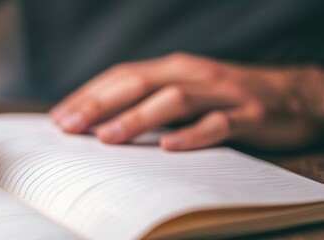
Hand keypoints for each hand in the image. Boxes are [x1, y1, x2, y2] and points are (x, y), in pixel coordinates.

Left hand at [51, 53, 323, 150]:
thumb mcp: (183, 91)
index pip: (121, 76)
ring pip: (174, 100)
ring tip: (107, 137)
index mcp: (172, 68)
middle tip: (69, 127)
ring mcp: (220, 93)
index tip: (59, 117)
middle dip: (100, 105)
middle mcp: (192, 74)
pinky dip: (193, 135)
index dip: (88, 95)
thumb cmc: (224, 97)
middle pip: (139, 83)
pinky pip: (219, 124)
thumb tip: (98, 122)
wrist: (291, 95)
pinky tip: (169, 147)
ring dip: (137, 118)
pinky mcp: (248, 114)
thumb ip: (148, 101)